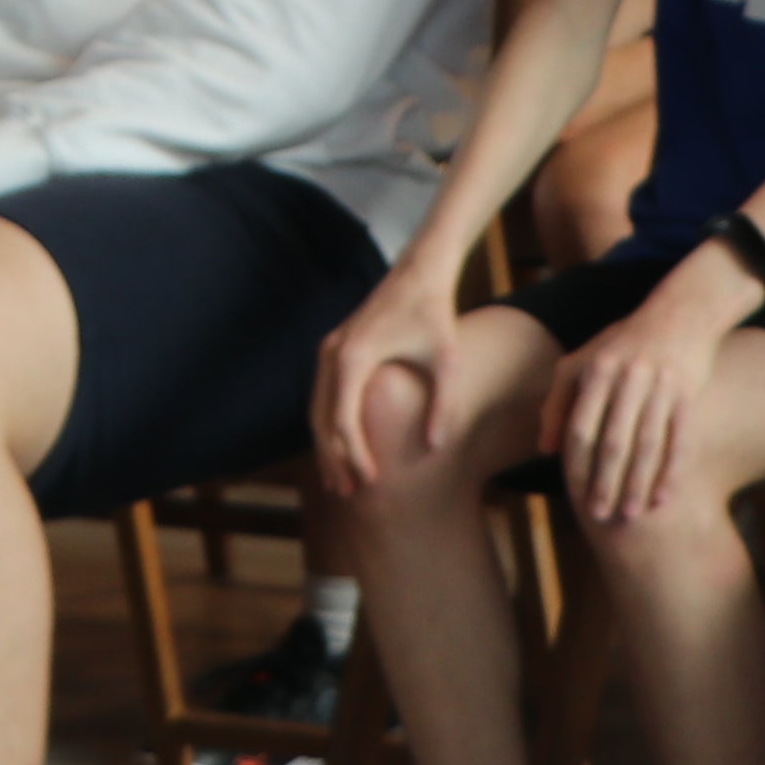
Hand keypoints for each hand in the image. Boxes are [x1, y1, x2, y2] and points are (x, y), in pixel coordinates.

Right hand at [309, 270, 474, 500]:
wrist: (419, 272)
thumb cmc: (436, 315)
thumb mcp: (447, 362)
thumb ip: (443, 406)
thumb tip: (435, 448)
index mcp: (355, 357)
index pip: (344, 419)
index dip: (355, 454)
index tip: (371, 481)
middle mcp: (333, 352)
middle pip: (321, 418)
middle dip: (333, 457)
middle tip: (348, 492)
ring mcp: (329, 349)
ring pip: (317, 407)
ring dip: (326, 444)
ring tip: (340, 479)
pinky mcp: (334, 348)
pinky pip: (323, 394)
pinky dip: (328, 423)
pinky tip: (342, 447)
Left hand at [550, 256, 743, 525]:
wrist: (681, 313)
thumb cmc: (623, 343)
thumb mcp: (582, 361)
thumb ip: (558, 401)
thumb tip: (544, 449)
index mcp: (598, 369)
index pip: (582, 425)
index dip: (577, 463)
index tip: (574, 495)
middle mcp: (628, 377)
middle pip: (614, 439)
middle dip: (606, 480)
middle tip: (599, 515)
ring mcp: (661, 385)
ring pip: (648, 444)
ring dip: (639, 483)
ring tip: (631, 514)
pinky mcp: (688, 394)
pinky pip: (679, 440)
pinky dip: (672, 472)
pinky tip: (664, 498)